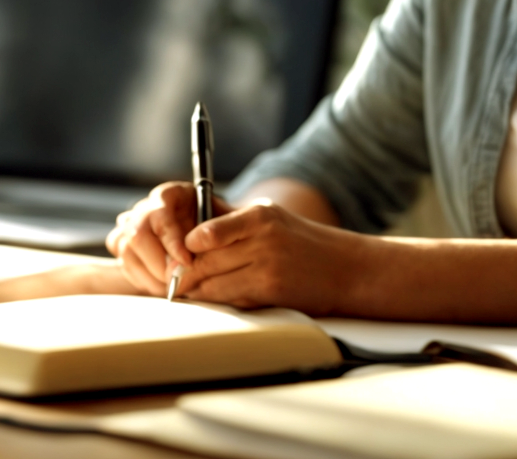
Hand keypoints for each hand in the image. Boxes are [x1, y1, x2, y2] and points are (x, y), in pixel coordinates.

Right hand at [107, 181, 229, 295]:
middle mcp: (146, 208)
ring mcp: (131, 226)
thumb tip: (187, 264)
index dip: (173, 242)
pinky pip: (124, 264)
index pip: (162, 217)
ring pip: (127, 251)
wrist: (212, 235)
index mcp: (170, 195)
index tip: (188, 262)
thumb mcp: (224, 226)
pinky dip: (143, 280)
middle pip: (137, 234)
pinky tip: (163, 285)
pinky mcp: (125, 245)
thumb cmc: (219, 228)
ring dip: (151, 276)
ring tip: (174, 286)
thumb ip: (209, 239)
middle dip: (158, 264)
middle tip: (178, 280)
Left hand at [174, 201, 371, 314]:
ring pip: (213, 284)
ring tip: (183, 293)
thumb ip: (232, 222)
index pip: (204, 234)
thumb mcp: (271, 219)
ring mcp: (266, 268)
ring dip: (196, 291)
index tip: (174, 257)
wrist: (347, 269)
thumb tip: (189, 233)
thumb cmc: (302, 243)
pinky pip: (231, 299)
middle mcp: (262, 240)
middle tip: (169, 281)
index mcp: (258, 216)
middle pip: (204, 262)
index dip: (184, 250)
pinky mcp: (271, 293)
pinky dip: (218, 301)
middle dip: (183, 274)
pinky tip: (211, 300)